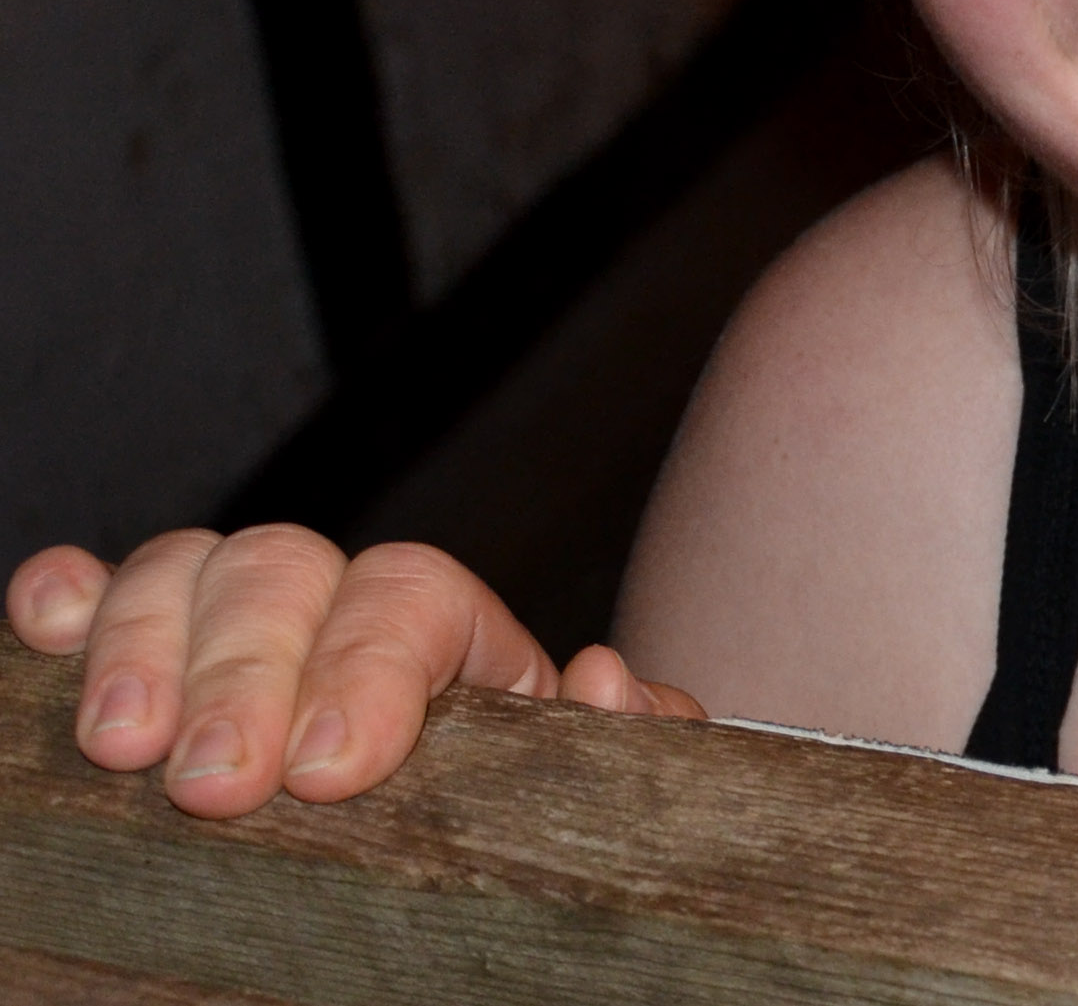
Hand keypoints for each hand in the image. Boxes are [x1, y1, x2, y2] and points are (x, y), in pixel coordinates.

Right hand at [7, 530, 703, 818]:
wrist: (484, 895)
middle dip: (243, 669)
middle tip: (213, 786)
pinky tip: (50, 626)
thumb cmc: (519, 840)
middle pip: (286, 569)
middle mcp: (339, 619)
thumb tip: (608, 683)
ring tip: (123, 748)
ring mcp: (238, 641)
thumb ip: (631, 746)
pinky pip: (106, 601)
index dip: (368, 664)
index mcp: (455, 644)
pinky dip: (75, 601)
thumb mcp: (588, 798)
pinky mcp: (154, 680)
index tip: (329, 769)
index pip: (411, 596)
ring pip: (191, 571)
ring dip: (147, 643)